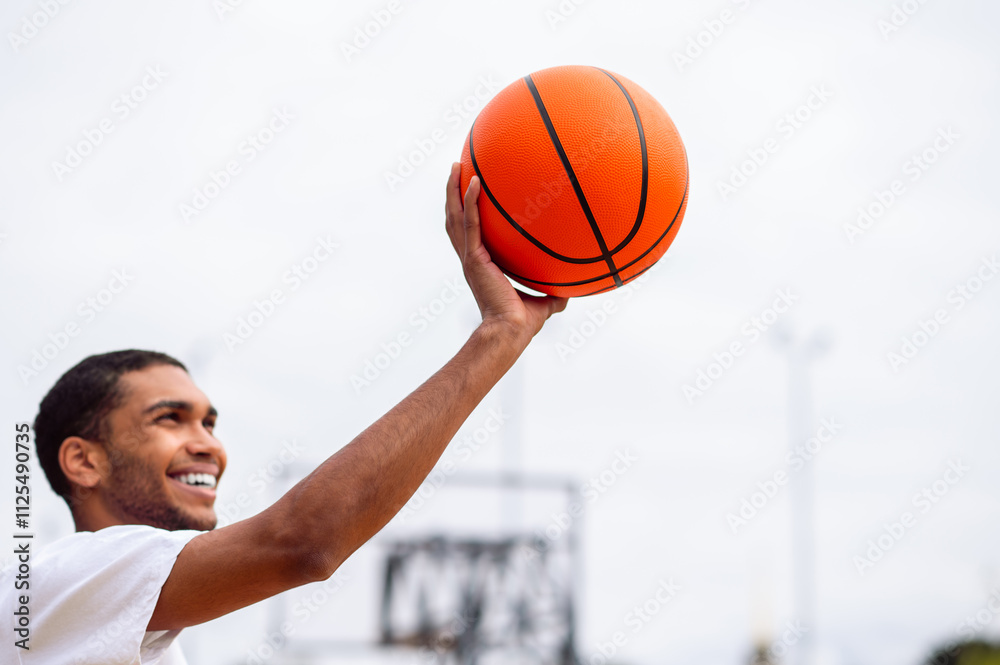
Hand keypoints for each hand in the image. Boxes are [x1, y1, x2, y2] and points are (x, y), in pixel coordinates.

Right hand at [445, 162, 566, 343]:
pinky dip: (469, 202)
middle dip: (452, 194)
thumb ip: (553, 294)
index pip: (469, 234)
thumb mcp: (543, 303)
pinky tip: (474, 181)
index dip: (465, 213)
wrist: (510, 333)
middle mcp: (471, 259)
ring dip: (453, 191)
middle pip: (454, 220)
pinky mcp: (474, 258)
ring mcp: (470, 258)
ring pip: (455, 218)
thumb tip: (571, 291)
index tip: (467, 194)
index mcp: (481, 266)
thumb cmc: (522, 324)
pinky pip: (470, 223)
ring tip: (456, 166)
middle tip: (456, 170)